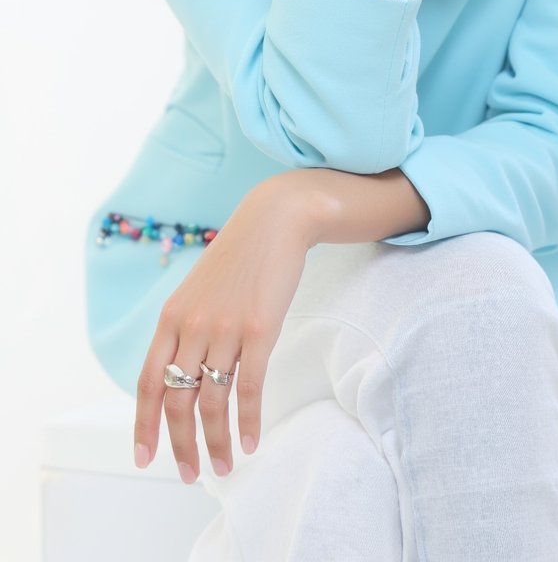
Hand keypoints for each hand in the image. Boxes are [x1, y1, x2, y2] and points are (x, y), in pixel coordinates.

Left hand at [133, 176, 315, 482]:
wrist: (274, 221)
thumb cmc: (238, 258)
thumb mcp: (198, 290)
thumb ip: (185, 328)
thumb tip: (182, 374)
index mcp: (171, 317)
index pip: (149, 382)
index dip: (144, 425)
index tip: (144, 459)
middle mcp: (191, 326)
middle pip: (178, 400)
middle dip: (181, 445)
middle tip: (190, 475)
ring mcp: (224, 328)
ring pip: (212, 400)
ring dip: (216, 441)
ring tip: (222, 466)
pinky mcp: (259, 330)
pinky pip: (249, 387)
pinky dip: (247, 420)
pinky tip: (250, 442)